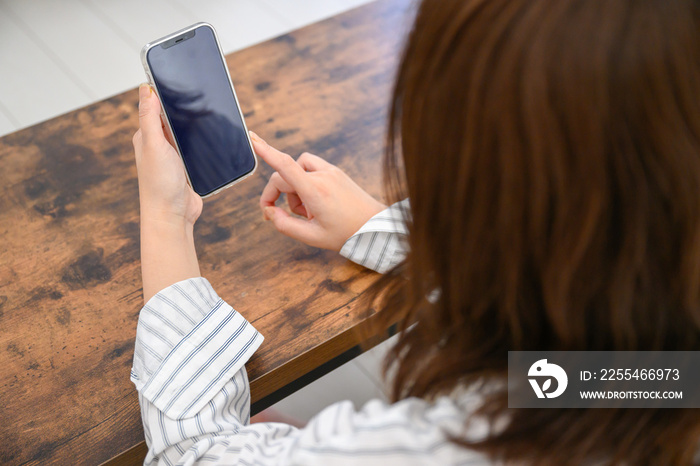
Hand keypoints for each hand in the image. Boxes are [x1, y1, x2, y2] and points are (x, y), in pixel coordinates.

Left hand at [133, 84, 201, 301]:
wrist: (173, 216)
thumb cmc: (159, 183)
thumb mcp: (153, 144)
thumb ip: (149, 117)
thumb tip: (146, 88)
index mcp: (146, 137)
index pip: (156, 107)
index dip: (168, 94)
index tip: (184, 81)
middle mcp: (158, 145)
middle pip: (174, 120)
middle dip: (186, 109)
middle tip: (205, 96)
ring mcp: (174, 157)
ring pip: (187, 134)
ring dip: (197, 127)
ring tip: (213, 114)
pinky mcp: (187, 168)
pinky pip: (197, 150)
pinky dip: (204, 143)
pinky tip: (215, 138)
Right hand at [252, 131, 386, 251]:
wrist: (375, 227)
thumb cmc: (345, 234)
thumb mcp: (312, 237)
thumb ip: (285, 225)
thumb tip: (270, 212)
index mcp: (315, 191)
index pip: (284, 165)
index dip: (265, 151)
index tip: (252, 138)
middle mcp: (322, 175)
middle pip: (284, 175)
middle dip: (278, 195)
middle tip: (284, 216)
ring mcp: (330, 170)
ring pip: (296, 168)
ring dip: (293, 187)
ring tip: (307, 210)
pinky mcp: (335, 171)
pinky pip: (310, 167)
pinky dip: (305, 181)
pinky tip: (315, 200)